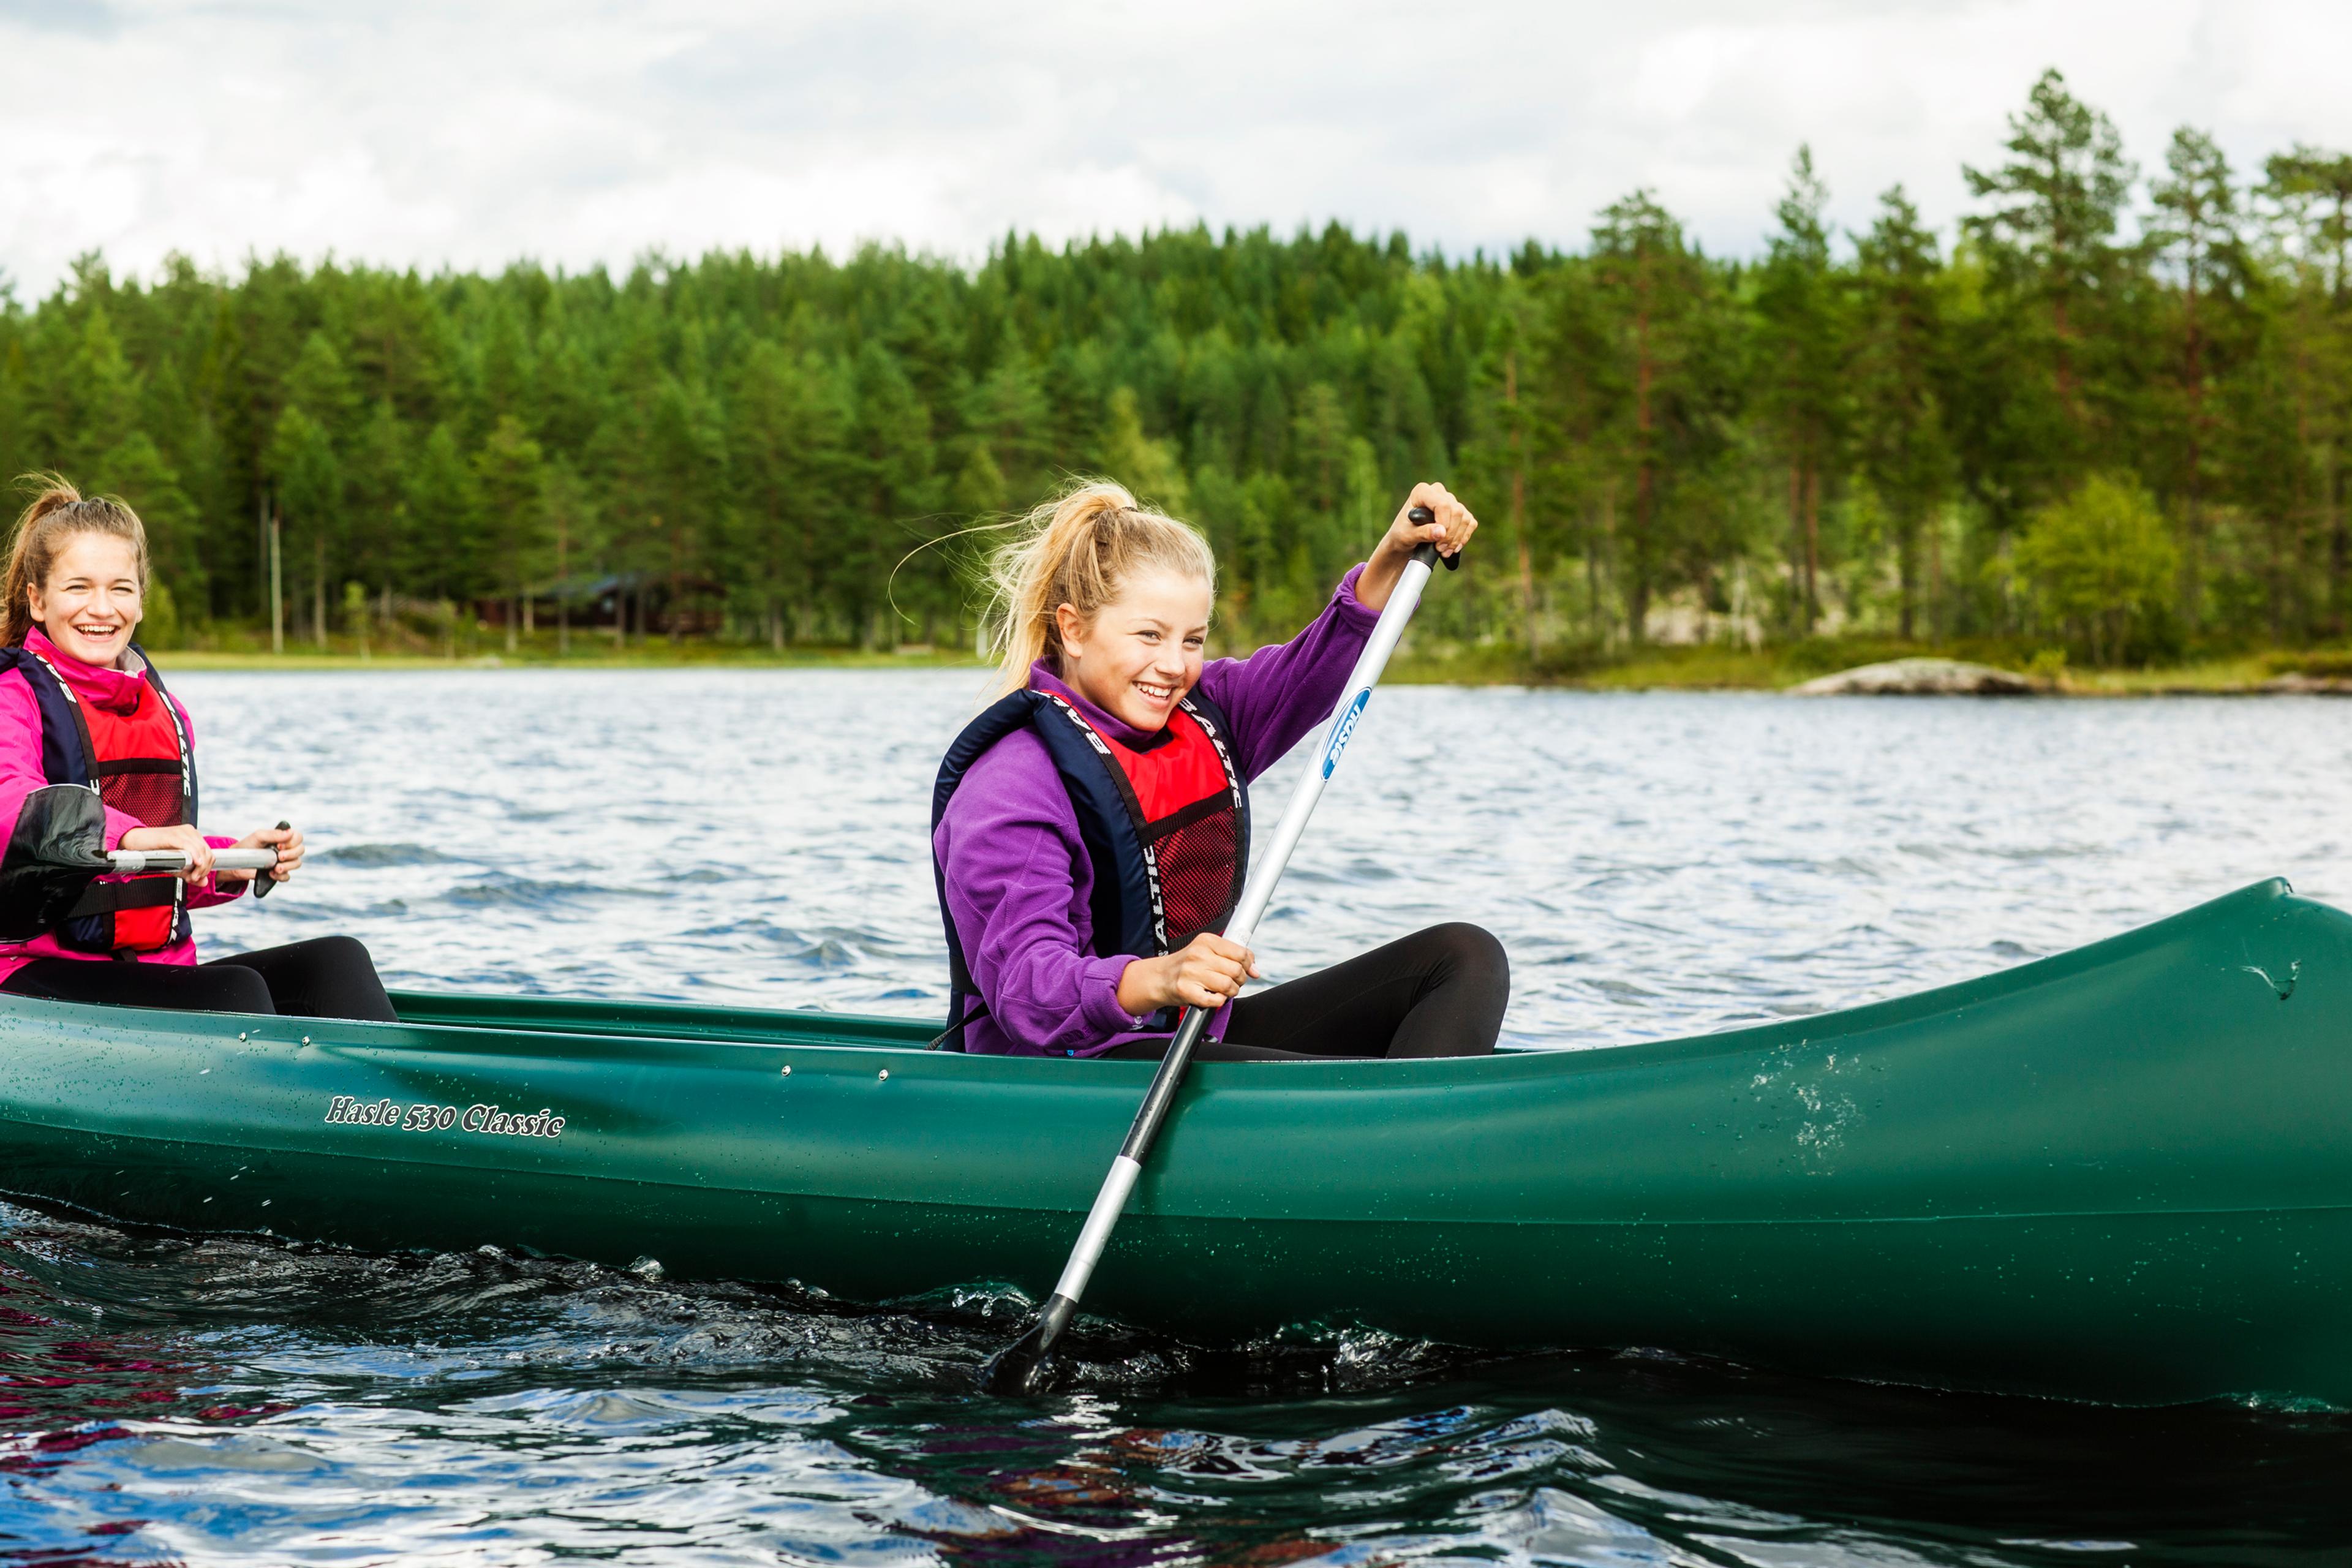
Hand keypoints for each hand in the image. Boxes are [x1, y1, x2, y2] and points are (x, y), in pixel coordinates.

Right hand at [117, 824, 214, 884]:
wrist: (134, 842)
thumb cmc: (153, 851)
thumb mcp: (174, 865)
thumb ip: (190, 873)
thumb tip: (204, 882)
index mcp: (193, 837)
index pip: (209, 854)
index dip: (206, 868)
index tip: (198, 878)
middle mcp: (190, 832)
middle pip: (207, 853)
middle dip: (203, 869)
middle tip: (193, 879)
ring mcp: (182, 832)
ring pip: (201, 850)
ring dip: (199, 866)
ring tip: (190, 876)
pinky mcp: (173, 835)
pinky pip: (188, 846)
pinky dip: (194, 856)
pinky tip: (194, 863)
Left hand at [228, 823, 301, 883]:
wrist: (237, 862)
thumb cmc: (247, 846)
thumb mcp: (258, 836)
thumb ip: (273, 834)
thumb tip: (290, 833)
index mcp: (283, 838)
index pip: (298, 837)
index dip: (293, 841)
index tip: (279, 845)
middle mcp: (286, 849)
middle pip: (301, 850)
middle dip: (291, 854)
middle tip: (279, 856)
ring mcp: (284, 862)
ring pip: (297, 863)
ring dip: (288, 866)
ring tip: (275, 868)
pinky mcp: (279, 873)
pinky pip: (287, 876)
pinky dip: (281, 876)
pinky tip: (271, 874)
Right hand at [1117, 932, 1261, 1014]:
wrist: (1159, 978)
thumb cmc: (1188, 965)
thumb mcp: (1208, 952)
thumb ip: (1233, 956)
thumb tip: (1256, 971)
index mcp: (1206, 940)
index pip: (1241, 952)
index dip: (1249, 964)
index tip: (1248, 970)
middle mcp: (1198, 954)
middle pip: (1236, 970)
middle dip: (1240, 980)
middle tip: (1233, 982)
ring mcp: (1191, 972)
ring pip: (1228, 986)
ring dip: (1231, 992)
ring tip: (1223, 991)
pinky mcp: (1186, 990)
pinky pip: (1215, 1000)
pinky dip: (1219, 1001)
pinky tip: (1213, 997)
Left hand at [1361, 481, 1478, 610]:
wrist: (1405, 540)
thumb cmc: (1402, 534)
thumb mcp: (1407, 535)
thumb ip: (1422, 533)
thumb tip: (1441, 532)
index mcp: (1422, 491)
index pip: (1443, 504)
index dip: (1444, 524)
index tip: (1437, 541)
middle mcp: (1438, 492)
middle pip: (1456, 511)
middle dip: (1450, 535)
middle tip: (1440, 549)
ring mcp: (1450, 500)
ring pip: (1465, 518)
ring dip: (1457, 539)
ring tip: (1444, 551)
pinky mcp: (1459, 512)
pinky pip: (1470, 523)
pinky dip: (1464, 538)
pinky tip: (1453, 547)